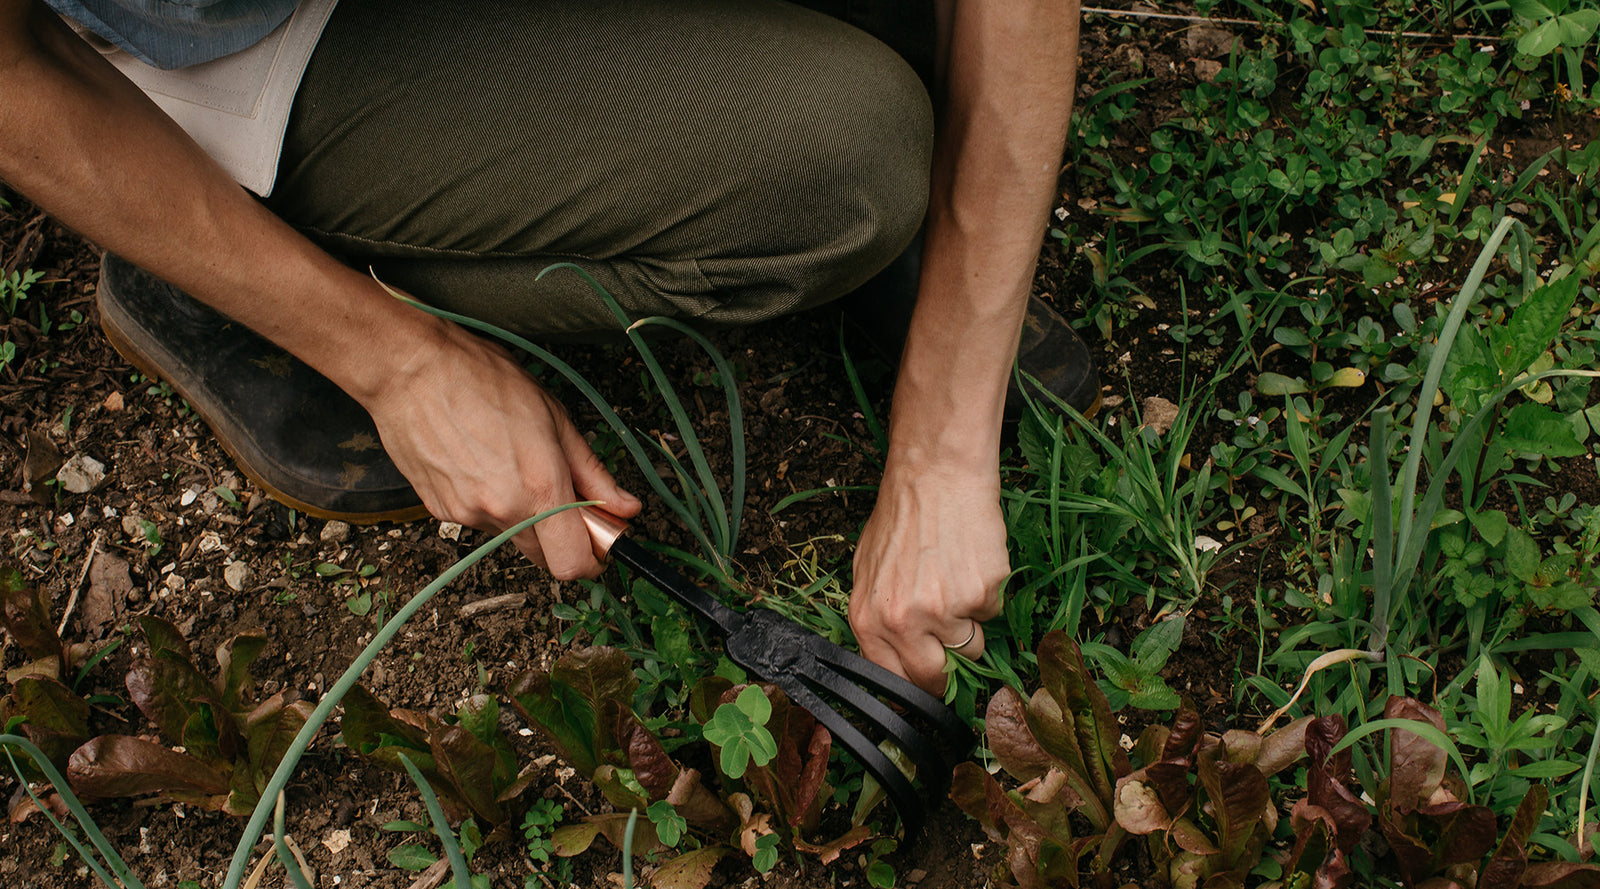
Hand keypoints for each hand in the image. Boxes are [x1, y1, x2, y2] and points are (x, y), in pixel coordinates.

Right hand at [362, 318, 640, 578]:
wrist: (410, 369)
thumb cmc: (482, 379)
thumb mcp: (555, 417)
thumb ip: (593, 472)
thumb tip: (626, 507)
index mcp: (540, 486)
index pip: (573, 563)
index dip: (593, 559)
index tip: (601, 540)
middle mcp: (502, 509)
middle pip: (546, 558)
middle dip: (564, 538)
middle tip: (566, 498)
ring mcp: (467, 513)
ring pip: (513, 537)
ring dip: (525, 517)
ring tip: (513, 464)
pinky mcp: (440, 510)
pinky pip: (481, 522)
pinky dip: (492, 503)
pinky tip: (484, 464)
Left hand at [849, 462, 1007, 693]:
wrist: (937, 476)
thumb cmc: (901, 518)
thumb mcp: (867, 571)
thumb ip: (875, 621)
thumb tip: (892, 662)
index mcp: (869, 619)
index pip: (893, 680)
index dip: (914, 684)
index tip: (926, 682)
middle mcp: (904, 622)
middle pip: (935, 678)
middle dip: (947, 669)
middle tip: (950, 641)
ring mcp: (946, 610)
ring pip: (972, 648)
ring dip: (969, 625)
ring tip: (956, 581)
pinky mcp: (983, 594)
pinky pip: (991, 614)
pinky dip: (986, 595)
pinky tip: (971, 563)